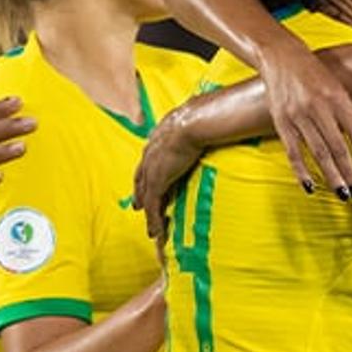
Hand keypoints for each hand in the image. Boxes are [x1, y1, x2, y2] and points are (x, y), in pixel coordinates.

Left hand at [132, 109, 202, 242]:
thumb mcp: (196, 121)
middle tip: (137, 206)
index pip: (150, 159)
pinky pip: (152, 207)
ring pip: (145, 196)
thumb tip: (214, 120)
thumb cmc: (200, 118)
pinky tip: (158, 233)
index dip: (147, 172)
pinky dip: (155, 221)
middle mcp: (150, 154)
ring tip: (151, 229)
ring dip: (148, 214)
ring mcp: (151, 169)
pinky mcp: (156, 182)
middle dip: (139, 193)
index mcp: (159, 139)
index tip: (147, 181)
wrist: (193, 122)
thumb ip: (198, 126)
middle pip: (141, 178)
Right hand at [261, 42, 351, 196]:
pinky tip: (311, 185)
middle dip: (349, 172)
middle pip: (337, 147)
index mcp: (337, 97)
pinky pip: (293, 152)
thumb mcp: (339, 91)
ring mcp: (298, 116)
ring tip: (341, 193)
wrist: (280, 56)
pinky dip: (302, 171)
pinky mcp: (281, 122)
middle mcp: (318, 107)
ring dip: (331, 175)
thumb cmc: (314, 73)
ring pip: (318, 152)